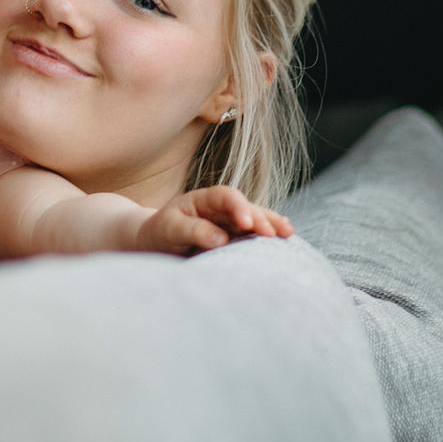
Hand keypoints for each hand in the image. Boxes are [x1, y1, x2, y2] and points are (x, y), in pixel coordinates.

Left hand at [134, 186, 294, 255]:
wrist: (155, 245)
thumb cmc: (159, 234)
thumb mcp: (169, 229)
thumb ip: (193, 230)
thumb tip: (221, 239)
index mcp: (204, 199)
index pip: (226, 196)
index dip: (239, 207)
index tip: (247, 224)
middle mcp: (221, 208)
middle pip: (246, 207)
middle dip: (261, 219)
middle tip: (272, 234)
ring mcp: (230, 222)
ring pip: (256, 218)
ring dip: (272, 224)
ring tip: (287, 233)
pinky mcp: (235, 237)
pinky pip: (255, 233)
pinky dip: (270, 234)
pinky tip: (285, 238)